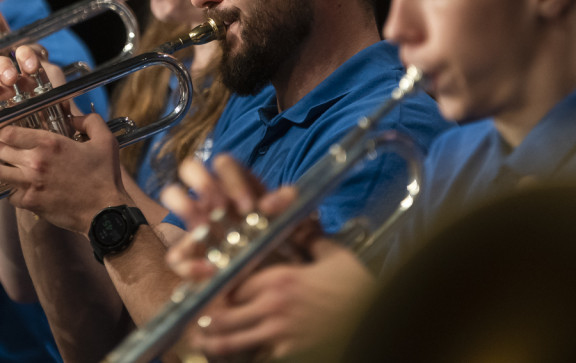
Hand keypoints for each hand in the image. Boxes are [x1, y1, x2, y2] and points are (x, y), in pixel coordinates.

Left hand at [0, 112, 127, 233]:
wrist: (104, 213)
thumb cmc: (104, 177)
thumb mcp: (104, 141)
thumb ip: (89, 121)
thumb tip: (74, 115)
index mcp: (50, 143)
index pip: (10, 130)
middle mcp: (35, 162)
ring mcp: (29, 184)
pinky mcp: (30, 203)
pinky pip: (8, 193)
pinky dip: (5, 188)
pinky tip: (2, 185)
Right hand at [161, 154, 275, 280]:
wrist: (275, 274)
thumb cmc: (279, 238)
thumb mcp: (288, 220)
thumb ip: (285, 205)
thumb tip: (275, 200)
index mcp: (234, 184)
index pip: (223, 164)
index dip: (232, 181)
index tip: (248, 208)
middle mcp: (211, 197)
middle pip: (190, 168)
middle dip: (202, 182)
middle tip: (221, 208)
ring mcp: (196, 223)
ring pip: (173, 195)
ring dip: (183, 205)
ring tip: (204, 227)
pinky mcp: (191, 256)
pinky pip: (176, 256)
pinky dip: (190, 265)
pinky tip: (211, 270)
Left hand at [186, 237, 372, 360]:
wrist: (381, 312)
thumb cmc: (358, 283)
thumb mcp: (333, 254)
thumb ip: (311, 241)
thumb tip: (305, 226)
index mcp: (279, 278)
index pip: (233, 282)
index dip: (216, 287)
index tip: (204, 287)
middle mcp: (274, 306)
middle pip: (225, 314)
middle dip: (207, 317)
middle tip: (193, 318)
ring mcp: (282, 333)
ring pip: (235, 340)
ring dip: (216, 342)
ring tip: (201, 342)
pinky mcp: (294, 353)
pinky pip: (261, 357)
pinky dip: (248, 356)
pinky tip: (240, 355)